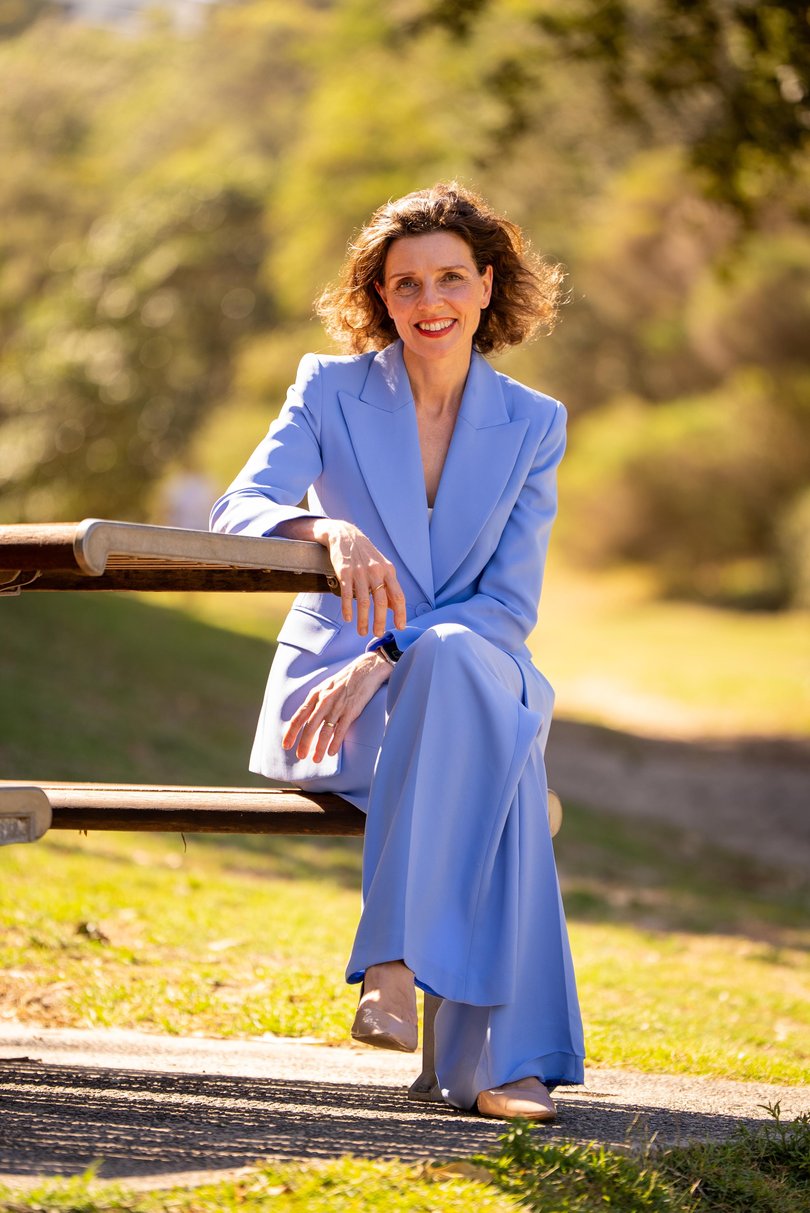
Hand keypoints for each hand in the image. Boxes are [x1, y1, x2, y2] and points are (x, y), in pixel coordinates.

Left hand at [282, 652, 390, 762]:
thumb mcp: (326, 687)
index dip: (291, 732)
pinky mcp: (351, 711)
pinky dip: (335, 743)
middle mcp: (324, 701)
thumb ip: (316, 701)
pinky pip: (341, 730)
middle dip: (304, 743)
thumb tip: (307, 718)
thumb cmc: (345, 679)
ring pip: (325, 731)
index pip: (299, 716)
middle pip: (310, 726)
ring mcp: (338, 706)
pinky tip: (331, 752)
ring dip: (319, 747)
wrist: (366, 669)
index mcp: (315, 695)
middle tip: (300, 756)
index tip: (286, 745)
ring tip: (316, 759)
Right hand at [313, 519, 405, 636]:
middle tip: (378, 634)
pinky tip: (348, 618)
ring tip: (362, 631)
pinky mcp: (344, 572)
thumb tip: (394, 608)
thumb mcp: (382, 567)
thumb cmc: (366, 555)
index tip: (400, 627)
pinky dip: (348, 608)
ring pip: (364, 601)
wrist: (345, 535)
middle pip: (381, 601)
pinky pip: (347, 594)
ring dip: (363, 619)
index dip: (400, 613)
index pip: (398, 596)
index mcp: (388, 571)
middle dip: (380, 621)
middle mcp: (376, 572)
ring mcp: (360, 572)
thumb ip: (389, 586)